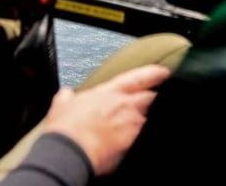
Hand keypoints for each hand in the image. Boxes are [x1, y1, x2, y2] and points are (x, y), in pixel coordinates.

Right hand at [40, 64, 171, 174]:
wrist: (69, 152)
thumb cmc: (65, 128)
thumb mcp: (62, 105)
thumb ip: (68, 97)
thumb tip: (66, 95)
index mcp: (108, 92)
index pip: (137, 78)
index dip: (153, 73)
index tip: (163, 72)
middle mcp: (124, 106)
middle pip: (150, 99)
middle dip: (154, 99)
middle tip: (155, 99)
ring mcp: (131, 126)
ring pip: (147, 120)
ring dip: (143, 121)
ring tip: (135, 126)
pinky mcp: (132, 144)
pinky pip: (142, 138)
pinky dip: (138, 139)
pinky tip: (131, 144)